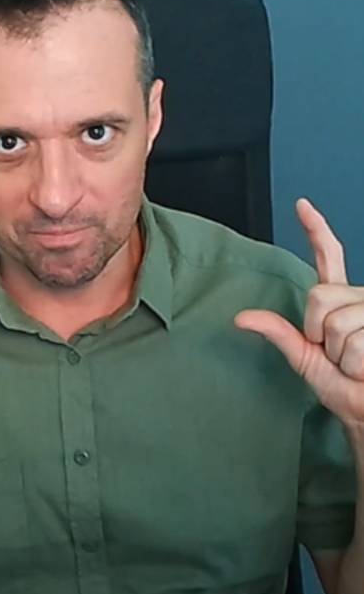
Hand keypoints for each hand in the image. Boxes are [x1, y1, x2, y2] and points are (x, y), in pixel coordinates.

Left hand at [235, 198, 363, 427]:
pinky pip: (354, 345)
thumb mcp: (305, 358)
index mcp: (339, 302)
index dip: (315, 230)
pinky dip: (354, 366)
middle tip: (337, 354)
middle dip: (319, 333)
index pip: (328, 257)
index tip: (302, 206)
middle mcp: (359, 300)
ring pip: (336, 324)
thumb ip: (279, 332)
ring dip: (340, 355)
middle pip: (319, 298)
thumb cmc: (344, 388)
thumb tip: (241, 318)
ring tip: (355, 364)